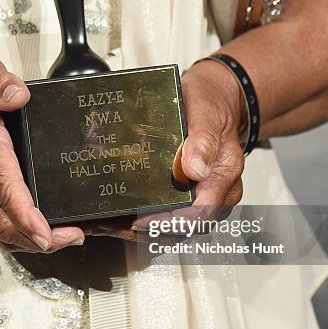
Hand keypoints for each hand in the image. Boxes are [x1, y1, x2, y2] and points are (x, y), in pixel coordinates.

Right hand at [0, 55, 84, 251]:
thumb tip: (18, 94)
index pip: (3, 189)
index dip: (26, 216)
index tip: (45, 233)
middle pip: (5, 223)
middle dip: (40, 239)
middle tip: (73, 237)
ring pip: (2, 231)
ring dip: (32, 243)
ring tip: (67, 238)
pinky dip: (22, 236)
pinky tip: (43, 234)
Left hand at [81, 60, 246, 240]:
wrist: (215, 97)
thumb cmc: (213, 104)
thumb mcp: (207, 113)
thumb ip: (204, 140)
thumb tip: (196, 169)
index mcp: (222, 177)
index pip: (199, 214)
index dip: (169, 222)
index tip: (141, 220)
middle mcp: (212, 193)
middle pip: (180, 227)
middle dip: (145, 231)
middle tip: (110, 225)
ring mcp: (198, 196)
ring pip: (169, 226)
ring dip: (137, 228)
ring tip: (105, 223)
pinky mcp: (183, 194)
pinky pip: (163, 212)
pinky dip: (139, 217)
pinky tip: (114, 215)